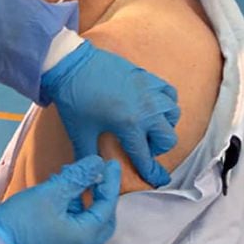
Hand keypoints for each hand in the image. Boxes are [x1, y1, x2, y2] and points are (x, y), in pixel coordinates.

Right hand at [0, 156, 120, 243]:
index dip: (110, 182)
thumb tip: (97, 163)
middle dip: (103, 195)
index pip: (107, 206)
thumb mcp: (52, 193)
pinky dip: (74, 208)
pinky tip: (62, 191)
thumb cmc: (22, 220)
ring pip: (88, 221)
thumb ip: (77, 177)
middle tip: (100, 174)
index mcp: (85, 236)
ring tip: (74, 176)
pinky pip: (74, 225)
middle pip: (103, 218)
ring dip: (86, 199)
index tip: (111, 163)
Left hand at [40, 41, 178, 186]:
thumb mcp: (80, 132)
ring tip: (148, 126)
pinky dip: (166, 102)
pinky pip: (169, 93)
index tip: (157, 179)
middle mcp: (146, 109)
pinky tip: (152, 106)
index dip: (151, 172)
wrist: (71, 64)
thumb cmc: (74, 98)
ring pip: (173, 114)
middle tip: (142, 146)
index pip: (146, 156)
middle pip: (168, 138)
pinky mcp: (147, 76)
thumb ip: (88, 157)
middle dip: (157, 148)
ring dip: (163, 125)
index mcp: (130, 125)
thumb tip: (90, 177)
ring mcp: (149, 90)